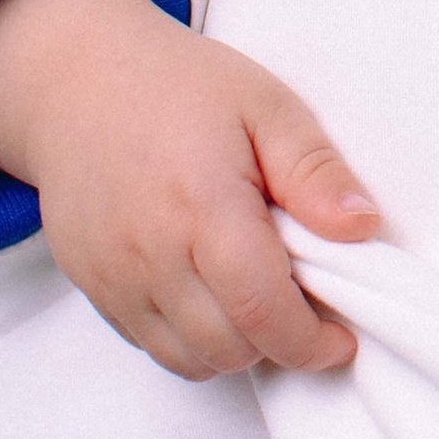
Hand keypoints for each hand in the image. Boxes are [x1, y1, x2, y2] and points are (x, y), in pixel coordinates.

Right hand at [0, 0, 379, 376]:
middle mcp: (150, 252)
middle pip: (229, 349)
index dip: (311, 341)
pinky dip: (188, 337)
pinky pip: (148, 343)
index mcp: (203, 205)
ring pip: (187, 360)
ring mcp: (113, 275)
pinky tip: (209, 290)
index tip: (340, 338)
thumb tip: (362, 227)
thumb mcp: (266, 105)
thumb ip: (315, 170)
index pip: (263, 312)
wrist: (76, 78)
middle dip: (278, 343)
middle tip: (305, 307)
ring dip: (234, 347)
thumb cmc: (177, 86)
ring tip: (257, 299)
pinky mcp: (90, 284)